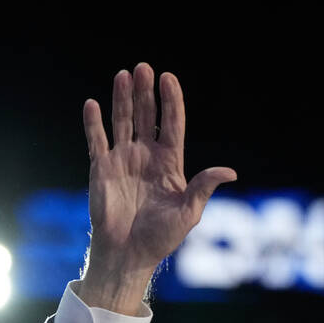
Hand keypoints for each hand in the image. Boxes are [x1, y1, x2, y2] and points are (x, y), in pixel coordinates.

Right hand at [79, 63, 236, 312]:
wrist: (129, 254)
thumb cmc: (161, 237)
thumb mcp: (189, 212)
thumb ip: (204, 187)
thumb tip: (230, 172)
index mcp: (169, 163)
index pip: (171, 124)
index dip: (170, 101)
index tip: (168, 77)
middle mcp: (146, 156)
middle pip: (146, 116)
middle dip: (145, 92)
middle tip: (143, 68)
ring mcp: (123, 160)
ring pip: (122, 121)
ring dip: (122, 98)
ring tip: (123, 75)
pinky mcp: (101, 169)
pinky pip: (96, 140)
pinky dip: (93, 123)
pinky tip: (93, 104)